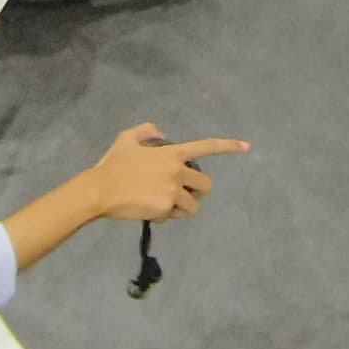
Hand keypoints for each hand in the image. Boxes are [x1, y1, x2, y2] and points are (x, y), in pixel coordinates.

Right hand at [87, 124, 250, 221]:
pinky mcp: (166, 208)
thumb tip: (162, 134)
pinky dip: (167, 217)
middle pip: (205, 184)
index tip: (248, 146)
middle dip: (198, 191)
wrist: (100, 190)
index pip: (206, 147)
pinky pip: (176, 216)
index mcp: (172, 152)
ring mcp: (173, 190)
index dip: (228, 146)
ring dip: (183, 208)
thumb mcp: (127, 138)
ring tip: (164, 206)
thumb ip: (146, 130)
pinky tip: (151, 213)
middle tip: (183, 194)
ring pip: (193, 205)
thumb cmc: (113, 165)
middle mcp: (177, 170)